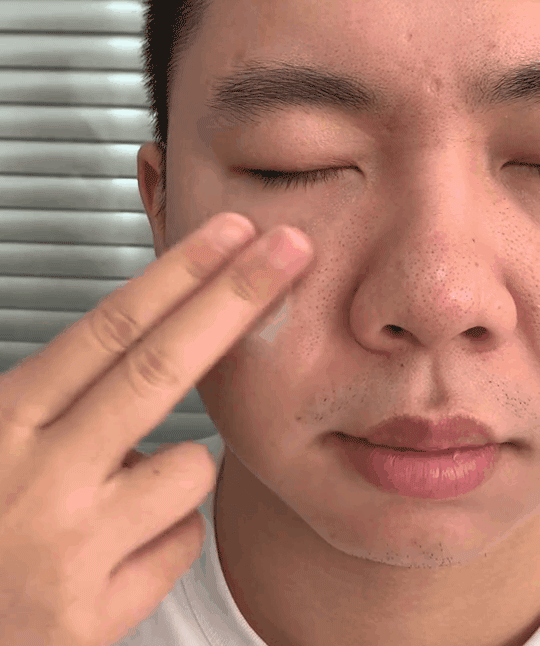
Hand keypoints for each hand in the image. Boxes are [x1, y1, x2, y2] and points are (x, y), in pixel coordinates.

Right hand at [0, 212, 313, 645]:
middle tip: (290, 248)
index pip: (112, 326)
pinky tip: (116, 551)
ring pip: (190, 468)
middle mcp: (40, 474)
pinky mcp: (94, 614)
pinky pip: (181, 540)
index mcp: (10, 420)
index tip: (233, 233)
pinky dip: (162, 534)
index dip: (181, 273)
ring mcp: (69, 547)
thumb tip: (154, 357)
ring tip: (119, 496)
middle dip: (236, 297)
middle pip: (163, 365)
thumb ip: (65, 395)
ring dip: (175, 470)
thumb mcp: (5, 437)